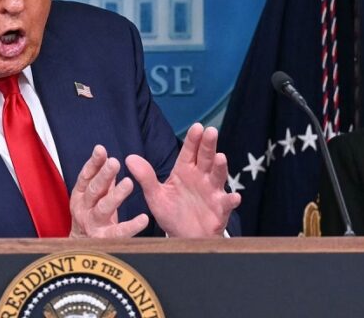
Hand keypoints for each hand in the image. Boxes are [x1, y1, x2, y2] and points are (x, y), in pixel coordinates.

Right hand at [70, 145, 149, 237]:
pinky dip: (131, 226)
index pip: (86, 176)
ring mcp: (92, 224)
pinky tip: (143, 219)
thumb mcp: (96, 196)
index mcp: (81, 195)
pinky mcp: (104, 240)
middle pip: (94, 190)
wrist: (81, 249)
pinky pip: (119, 232)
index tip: (101, 149)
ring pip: (103, 208)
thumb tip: (110, 158)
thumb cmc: (92, 216)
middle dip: (104, 175)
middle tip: (115, 162)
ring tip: (129, 183)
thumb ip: (104, 180)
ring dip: (115, 195)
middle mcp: (83, 209)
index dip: (93, 163)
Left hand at [126, 123, 240, 236]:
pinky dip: (231, 200)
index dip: (193, 140)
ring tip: (220, 157)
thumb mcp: (155, 195)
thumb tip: (129, 158)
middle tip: (211, 131)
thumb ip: (145, 177)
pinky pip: (226, 203)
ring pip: (217, 176)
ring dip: (220, 167)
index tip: (197, 127)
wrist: (184, 237)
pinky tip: (234, 197)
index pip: (189, 152)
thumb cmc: (172, 212)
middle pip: (206, 157)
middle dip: (208, 145)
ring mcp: (212, 191)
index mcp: (185, 171)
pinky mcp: (220, 209)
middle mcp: (201, 177)